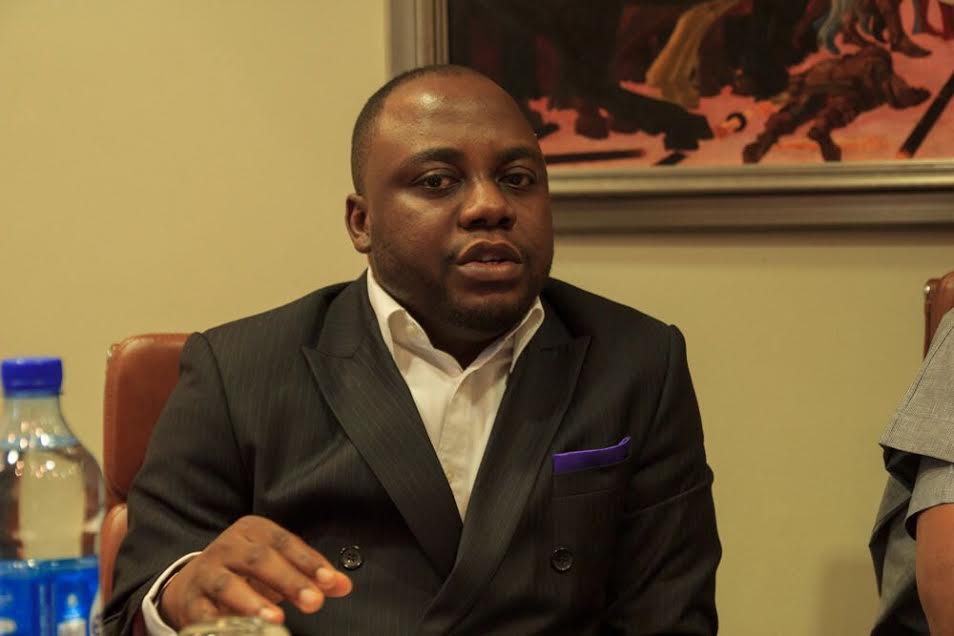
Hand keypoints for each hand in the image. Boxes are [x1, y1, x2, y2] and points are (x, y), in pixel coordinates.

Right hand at [158, 515, 351, 628]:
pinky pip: (204, 614)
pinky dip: (220, 624)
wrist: (193, 583)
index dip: (308, 561)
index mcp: (252, 530)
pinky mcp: (191, 601)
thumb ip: (311, 575)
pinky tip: (240, 632)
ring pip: (228, 585)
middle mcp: (228, 547)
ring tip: (276, 620)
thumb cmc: (245, 572)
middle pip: (260, 560)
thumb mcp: (279, 566)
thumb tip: (343, 585)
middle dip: (289, 581)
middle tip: (314, 602)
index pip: (284, 542)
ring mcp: (207, 573)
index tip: (329, 580)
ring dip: (253, 604)